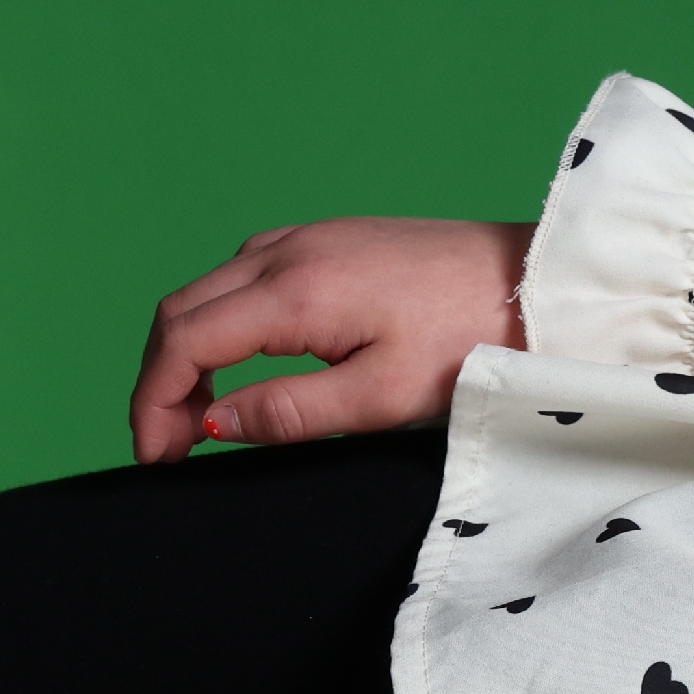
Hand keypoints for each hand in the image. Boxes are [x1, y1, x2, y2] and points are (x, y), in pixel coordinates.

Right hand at [130, 216, 533, 462]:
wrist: (539, 283)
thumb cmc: (473, 339)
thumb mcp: (383, 396)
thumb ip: (289, 410)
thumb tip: (210, 422)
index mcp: (295, 289)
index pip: (184, 340)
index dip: (154, 402)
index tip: (157, 456)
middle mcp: (288, 250)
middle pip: (181, 311)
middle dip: (158, 380)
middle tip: (166, 445)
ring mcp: (307, 237)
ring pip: (208, 290)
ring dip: (187, 350)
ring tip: (195, 414)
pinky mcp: (330, 240)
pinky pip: (245, 277)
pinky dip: (221, 322)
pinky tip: (239, 362)